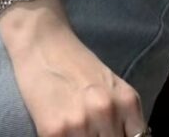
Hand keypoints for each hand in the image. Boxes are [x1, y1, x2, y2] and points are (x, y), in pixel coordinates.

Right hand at [5, 16, 148, 136]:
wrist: (41, 41)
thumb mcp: (110, 86)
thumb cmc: (75, 64)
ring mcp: (80, 124)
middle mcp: (107, 112)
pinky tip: (61, 129)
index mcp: (127, 101)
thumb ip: (122, 117)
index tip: (111, 133)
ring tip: (74, 125)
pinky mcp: (54, 132)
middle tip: (91, 127)